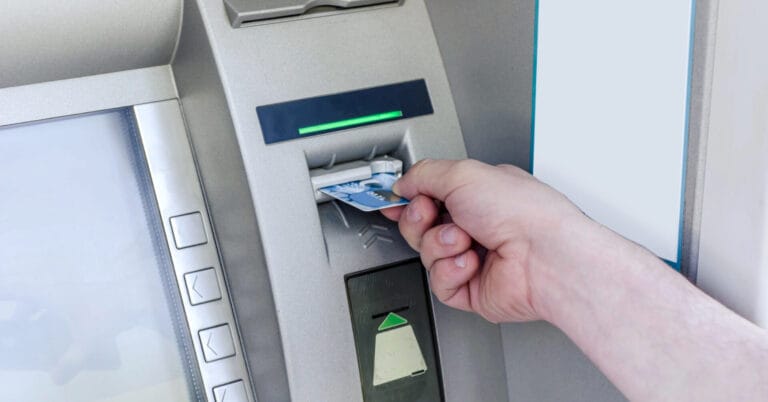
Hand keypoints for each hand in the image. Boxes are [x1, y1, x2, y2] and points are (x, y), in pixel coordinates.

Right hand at [382, 159, 588, 322]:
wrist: (545, 257)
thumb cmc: (521, 212)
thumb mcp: (462, 173)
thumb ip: (424, 174)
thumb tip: (402, 183)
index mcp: (478, 194)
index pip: (430, 195)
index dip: (408, 199)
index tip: (391, 200)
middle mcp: (476, 225)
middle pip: (420, 225)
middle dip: (420, 219)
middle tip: (433, 214)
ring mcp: (474, 258)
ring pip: (426, 254)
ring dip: (440, 245)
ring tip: (465, 240)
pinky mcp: (472, 289)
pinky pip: (438, 282)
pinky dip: (450, 271)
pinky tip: (470, 263)